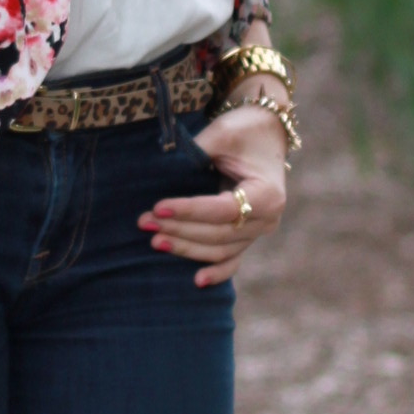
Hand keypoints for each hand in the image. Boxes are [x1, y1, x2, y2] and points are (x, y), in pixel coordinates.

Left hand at [137, 101, 289, 288]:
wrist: (266, 135)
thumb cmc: (244, 131)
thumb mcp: (222, 133)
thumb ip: (196, 152)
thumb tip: (158, 166)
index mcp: (267, 193)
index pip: (223, 210)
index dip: (189, 211)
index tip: (159, 208)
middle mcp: (268, 218)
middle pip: (219, 234)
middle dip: (180, 230)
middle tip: (145, 223)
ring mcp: (259, 231)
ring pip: (220, 250)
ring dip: (186, 247)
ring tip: (153, 240)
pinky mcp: (249, 237)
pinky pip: (232, 260)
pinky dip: (216, 272)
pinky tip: (196, 281)